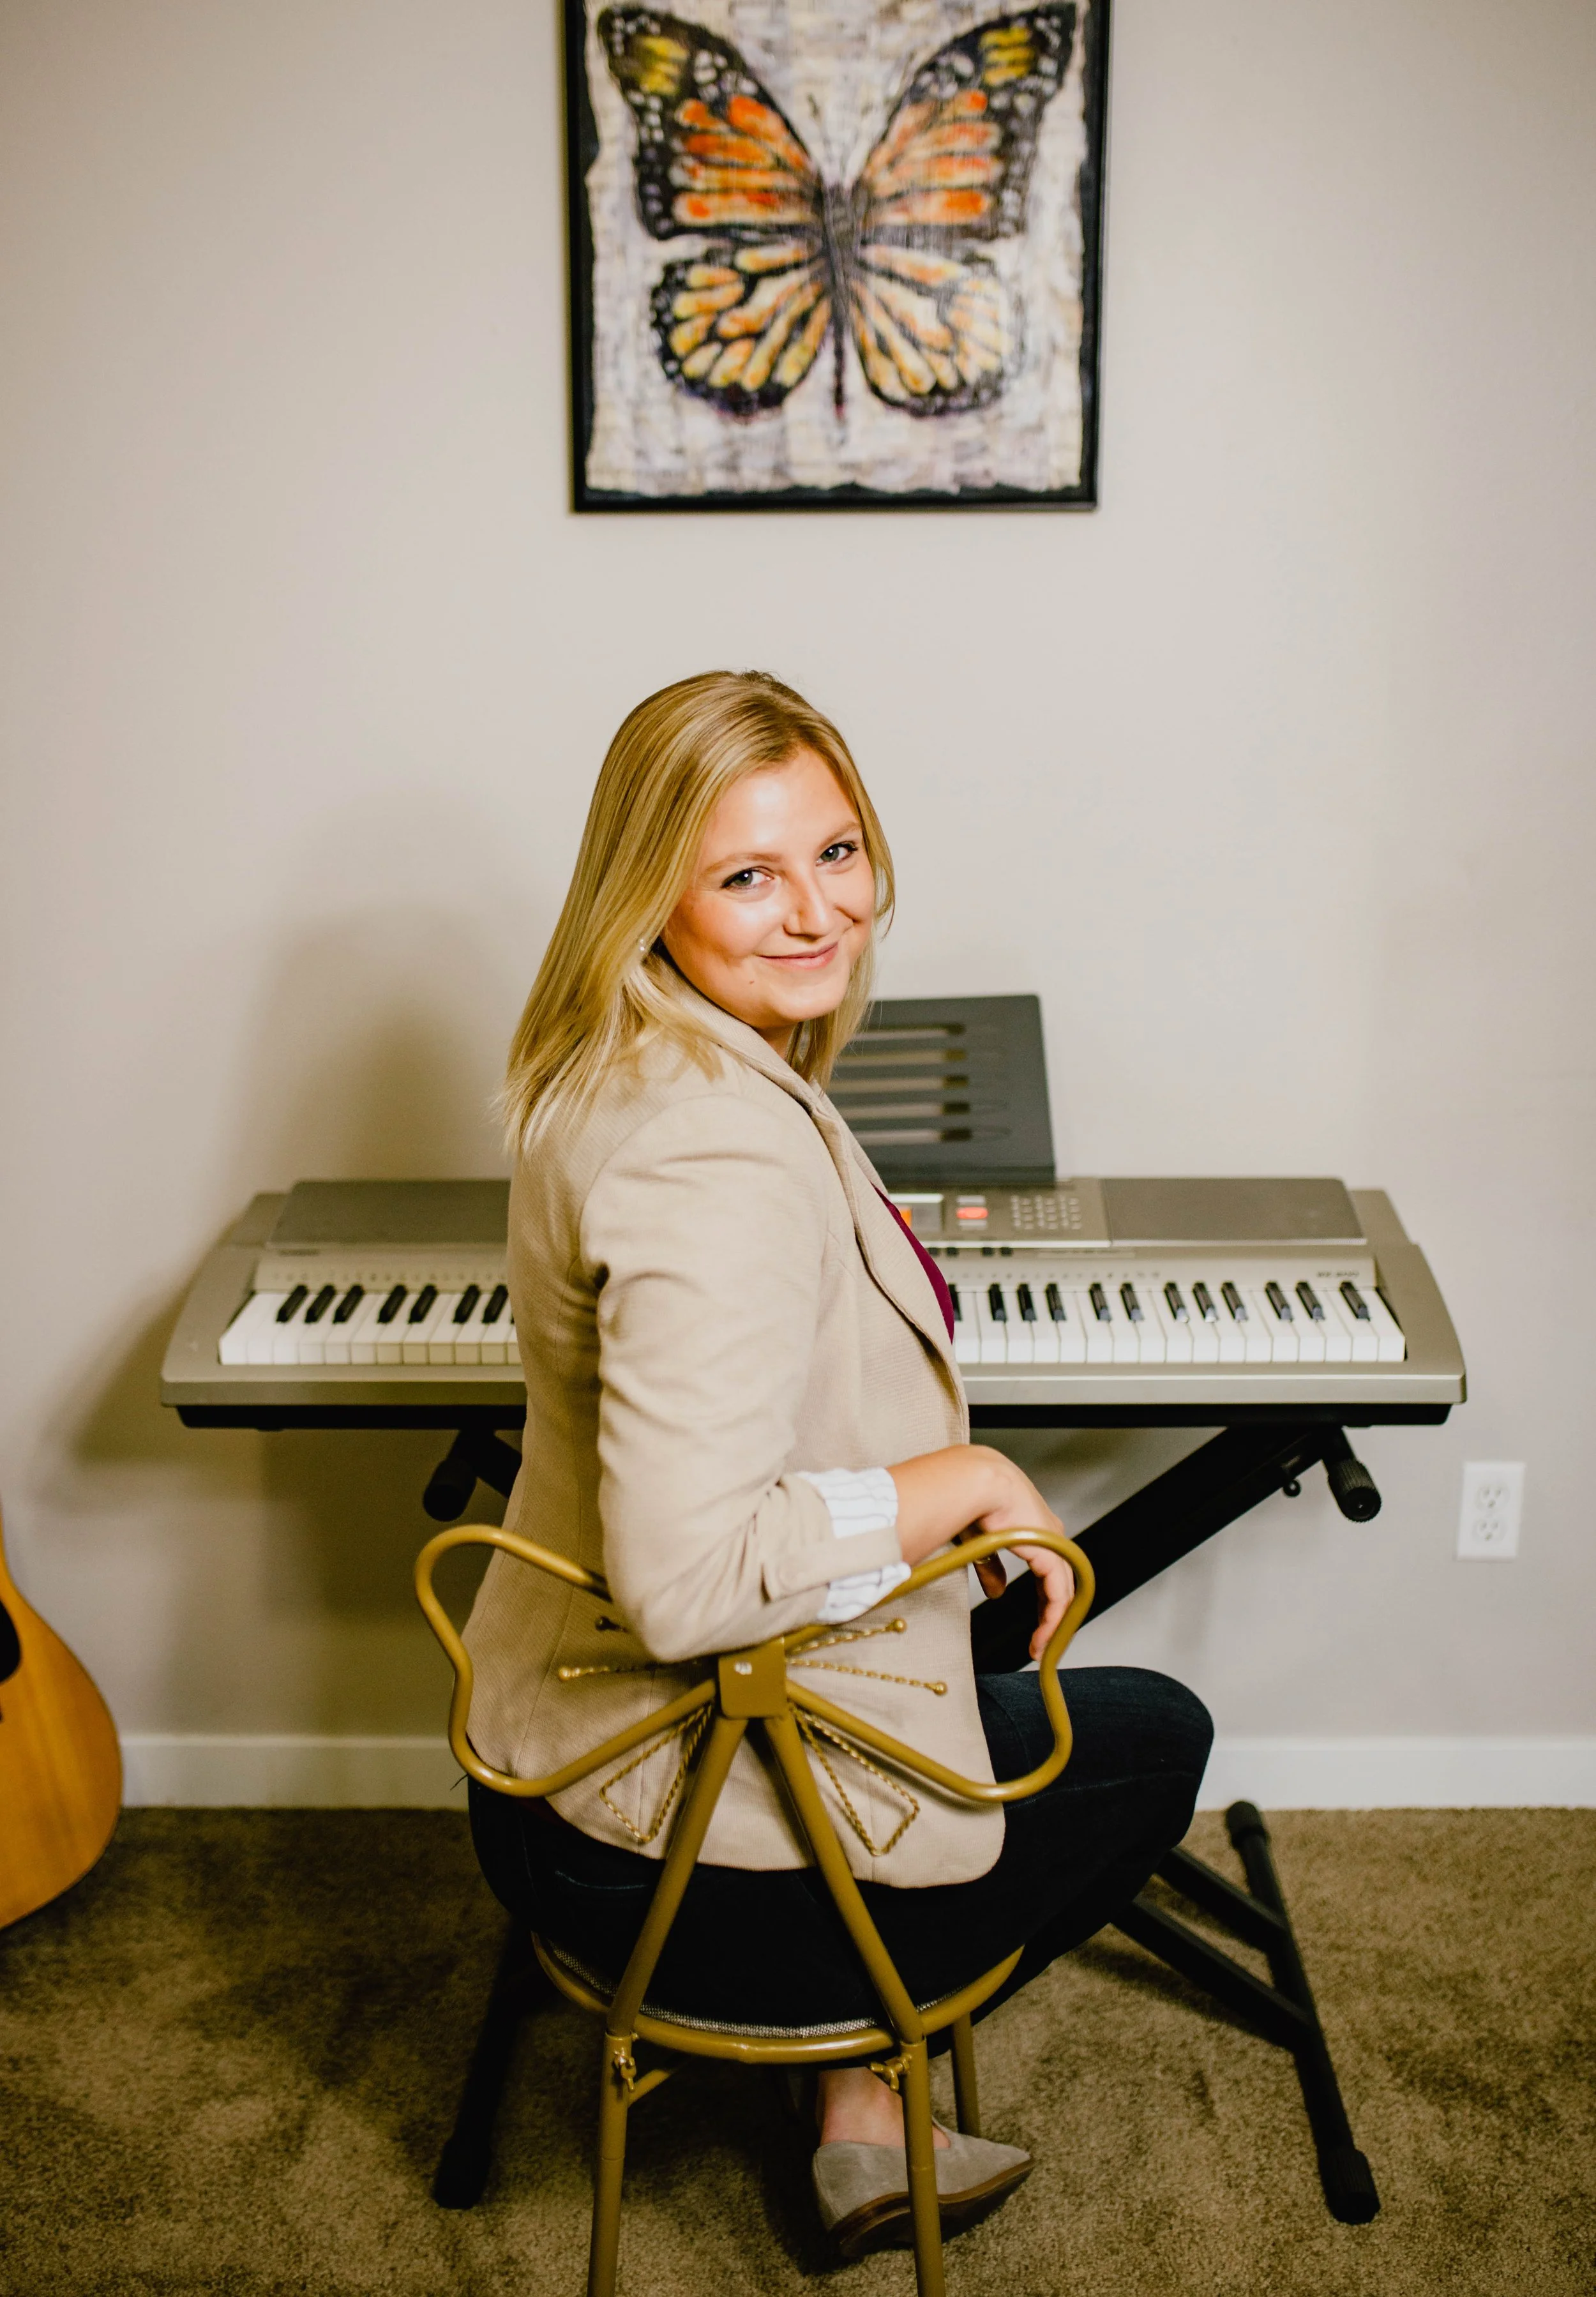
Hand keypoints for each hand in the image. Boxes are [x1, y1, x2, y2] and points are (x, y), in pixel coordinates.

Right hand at [956, 1458, 1073, 1661]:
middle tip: (1041, 1644)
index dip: (1044, 1600)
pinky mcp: (1052, 1553)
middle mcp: (1051, 1536)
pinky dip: (1053, 1617)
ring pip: (1063, 1593)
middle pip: (1060, 1584)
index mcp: (1036, 1530)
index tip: (1036, 1624)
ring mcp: (1055, 1544)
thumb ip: (992, 1567)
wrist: (975, 1482)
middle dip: (1051, 1616)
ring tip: (1040, 1648)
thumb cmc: (971, 1501)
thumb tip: (998, 1592)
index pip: (1049, 1572)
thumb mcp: (982, 1543)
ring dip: (1053, 1623)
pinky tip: (1043, 1635)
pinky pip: (1058, 1594)